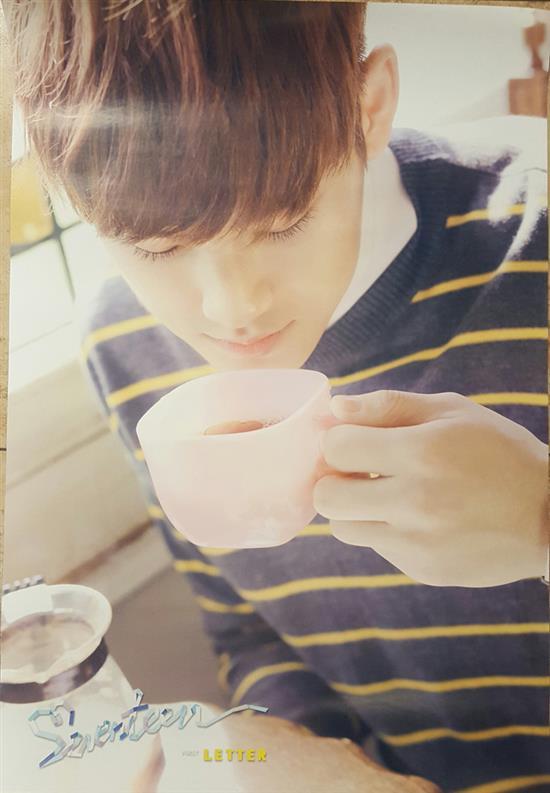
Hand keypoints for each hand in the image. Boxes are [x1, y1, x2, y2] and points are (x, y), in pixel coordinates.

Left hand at [313, 390, 547, 586]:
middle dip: (335, 478)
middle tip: (360, 471)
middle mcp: (413, 501)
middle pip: (327, 496)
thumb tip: (336, 407)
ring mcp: (416, 542)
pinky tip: (418, 517)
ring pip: (343, 527)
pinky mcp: (422, 568)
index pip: (336, 447)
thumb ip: (388, 406)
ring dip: (354, 508)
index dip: (339, 440)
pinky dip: (385, 530)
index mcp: (420, 453)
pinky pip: (377, 547)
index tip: (356, 441)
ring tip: (387, 494)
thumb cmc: (499, 452)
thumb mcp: (452, 412)